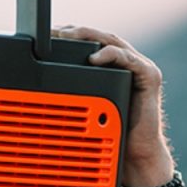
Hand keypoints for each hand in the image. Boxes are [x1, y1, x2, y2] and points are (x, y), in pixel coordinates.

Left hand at [53, 25, 174, 186]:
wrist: (134, 155)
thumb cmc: (109, 134)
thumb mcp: (82, 110)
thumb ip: (69, 96)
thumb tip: (36, 94)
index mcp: (109, 68)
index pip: (88, 43)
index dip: (68, 36)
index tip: (45, 36)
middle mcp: (124, 64)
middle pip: (99, 38)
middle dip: (75, 32)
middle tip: (54, 33)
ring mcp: (138, 69)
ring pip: (112, 42)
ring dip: (89, 36)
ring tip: (69, 37)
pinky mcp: (150, 77)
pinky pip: (129, 60)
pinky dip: (111, 55)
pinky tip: (94, 57)